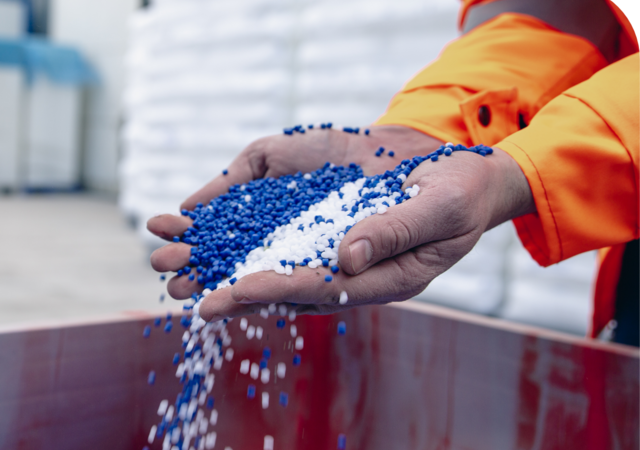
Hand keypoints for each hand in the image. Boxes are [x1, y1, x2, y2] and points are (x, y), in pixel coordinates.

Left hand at [147, 125, 443, 302]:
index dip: (277, 290)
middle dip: (235, 287)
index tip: (231, 293)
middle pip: (286, 282)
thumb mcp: (441, 209)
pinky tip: (206, 220)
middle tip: (186, 293)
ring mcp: (337, 242)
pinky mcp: (328, 218)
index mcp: (384, 279)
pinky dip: (245, 223)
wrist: (461, 171)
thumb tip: (345, 256)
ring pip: (275, 255)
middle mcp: (352, 267)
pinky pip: (283, 226)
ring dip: (227, 256)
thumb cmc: (461, 194)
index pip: (323, 289)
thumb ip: (395, 232)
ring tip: (175, 257)